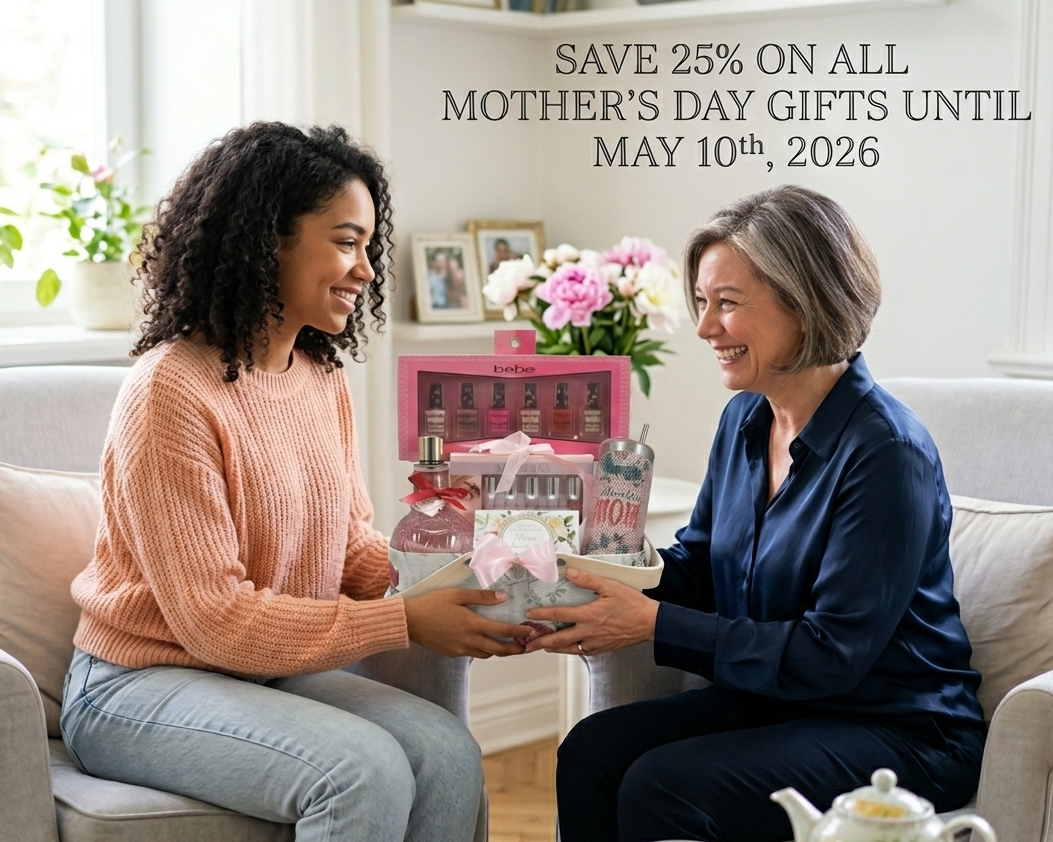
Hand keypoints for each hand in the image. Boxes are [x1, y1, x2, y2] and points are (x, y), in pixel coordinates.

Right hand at [403, 588, 534, 658]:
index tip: (529, 631)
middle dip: (514, 649)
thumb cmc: (432, 604)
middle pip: (498, 649)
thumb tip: (503, 597)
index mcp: (472, 624)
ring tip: (507, 645)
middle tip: (525, 646)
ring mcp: (460, 649)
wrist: (409, 621)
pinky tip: (483, 642)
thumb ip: (481, 596)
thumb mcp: (457, 594)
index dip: (519, 632)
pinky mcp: (452, 653)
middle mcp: (469, 640)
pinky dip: (482, 650)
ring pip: (486, 654)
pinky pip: (473, 654)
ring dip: (499, 651)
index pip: (503, 631)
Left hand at [522, 568, 658, 654]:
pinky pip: (582, 652)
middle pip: (559, 640)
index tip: (529, 615)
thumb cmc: (632, 604)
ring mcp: (595, 643)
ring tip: (541, 647)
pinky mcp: (602, 649)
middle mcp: (589, 632)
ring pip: (569, 649)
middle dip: (540, 642)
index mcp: (589, 615)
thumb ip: (588, 580)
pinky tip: (567, 648)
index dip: (542, 615)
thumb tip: (569, 572)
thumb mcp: (610, 586)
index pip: (560, 615)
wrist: (650, 624)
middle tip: (526, 644)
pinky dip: (571, 650)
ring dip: (553, 648)